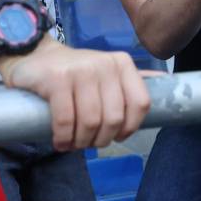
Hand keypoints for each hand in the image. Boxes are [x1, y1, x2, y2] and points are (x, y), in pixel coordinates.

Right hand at [0, 39, 152, 150]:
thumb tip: (166, 83)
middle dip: (101, 139)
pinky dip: (63, 138)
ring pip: (91, 121)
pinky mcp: (56, 79)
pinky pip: (65, 120)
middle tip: (88, 143)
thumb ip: (131, 80)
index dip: (130, 128)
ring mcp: (81, 70)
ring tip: (73, 143)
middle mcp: (105, 64)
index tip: (116, 137)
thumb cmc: (75, 72)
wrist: (34, 57)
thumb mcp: (107, 72)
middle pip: (114, 118)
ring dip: (81, 142)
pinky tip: (60, 141)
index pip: (140, 104)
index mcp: (123, 64)